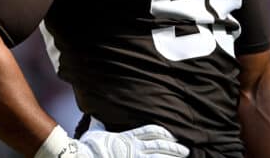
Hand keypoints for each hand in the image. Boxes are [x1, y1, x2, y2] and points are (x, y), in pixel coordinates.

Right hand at [35, 124, 189, 157]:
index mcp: (128, 136)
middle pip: (160, 144)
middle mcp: (135, 146)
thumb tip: (97, 115)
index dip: (164, 132)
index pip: (151, 131)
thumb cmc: (89, 146)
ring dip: (174, 155)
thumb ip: (101, 125)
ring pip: (160, 155)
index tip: (173, 134)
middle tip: (186, 148)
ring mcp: (135, 157)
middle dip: (174, 146)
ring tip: (186, 155)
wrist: (83, 156)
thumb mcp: (96, 132)